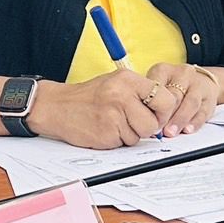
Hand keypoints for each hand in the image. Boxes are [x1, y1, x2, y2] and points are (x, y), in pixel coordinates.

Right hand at [30, 70, 176, 148]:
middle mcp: (122, 94)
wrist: (56, 106)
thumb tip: (167, 112)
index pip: (166, 99)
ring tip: (113, 122)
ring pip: (140, 136)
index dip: (163, 111)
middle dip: (146, 127)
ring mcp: (113, 114)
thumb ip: (141, 94)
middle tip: (130, 121)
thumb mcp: (116, 84)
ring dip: (130, 134)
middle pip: (154, 122)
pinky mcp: (106, 132)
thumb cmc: (88, 97)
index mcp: (128, 79)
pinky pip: (124, 143)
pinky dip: (117, 140)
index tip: (155, 114)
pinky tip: (104, 129)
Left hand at [145, 62, 220, 136]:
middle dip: (165, 115)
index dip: (151, 105)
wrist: (201, 81)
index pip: (157, 87)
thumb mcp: (156, 85)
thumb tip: (140, 121)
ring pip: (190, 103)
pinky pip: (203, 111)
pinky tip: (187, 130)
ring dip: (179, 120)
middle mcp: (182, 74)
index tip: (145, 119)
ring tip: (170, 132)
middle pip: (174, 96)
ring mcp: (198, 85)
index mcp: (163, 70)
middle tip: (157, 129)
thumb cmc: (171, 86)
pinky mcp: (209, 99)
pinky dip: (195, 122)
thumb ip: (149, 99)